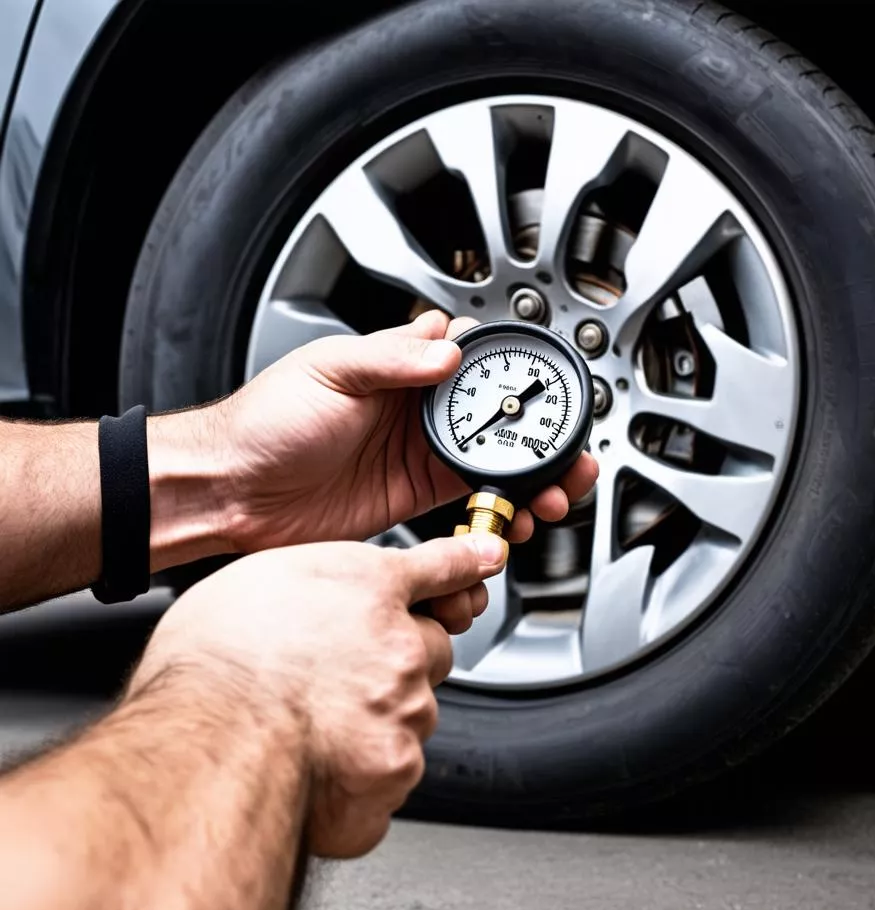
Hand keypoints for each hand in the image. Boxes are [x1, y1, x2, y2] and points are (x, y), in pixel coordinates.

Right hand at [131, 533, 507, 857]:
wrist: (208, 746)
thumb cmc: (213, 664)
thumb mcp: (258, 580)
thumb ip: (315, 584)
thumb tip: (323, 597)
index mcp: (370, 589)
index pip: (441, 567)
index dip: (464, 566)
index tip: (483, 560)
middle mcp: (401, 647)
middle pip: (432, 652)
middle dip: (400, 665)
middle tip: (340, 680)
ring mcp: (405, 712)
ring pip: (411, 717)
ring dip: (376, 725)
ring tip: (311, 730)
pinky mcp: (394, 774)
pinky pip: (388, 779)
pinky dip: (359, 783)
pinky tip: (314, 772)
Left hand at [207, 311, 597, 551]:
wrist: (230, 491)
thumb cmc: (263, 422)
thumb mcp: (328, 371)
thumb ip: (392, 358)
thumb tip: (447, 347)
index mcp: (399, 370)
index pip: (473, 362)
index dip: (516, 376)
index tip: (547, 392)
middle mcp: (415, 412)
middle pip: (498, 421)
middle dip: (541, 440)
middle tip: (568, 456)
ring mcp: (416, 457)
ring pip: (493, 466)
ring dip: (529, 481)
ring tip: (552, 495)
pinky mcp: (410, 499)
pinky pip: (468, 504)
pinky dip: (497, 513)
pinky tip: (511, 520)